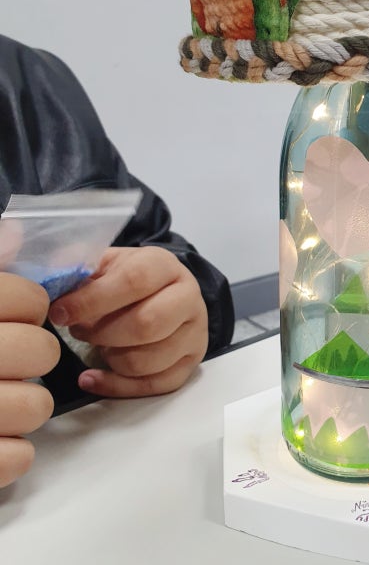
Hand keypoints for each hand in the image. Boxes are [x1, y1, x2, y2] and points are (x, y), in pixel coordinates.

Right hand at [0, 274, 58, 488]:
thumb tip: (17, 235)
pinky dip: (10, 452)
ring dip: (23, 405)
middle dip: (31, 355)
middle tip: (4, 360)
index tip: (9, 315)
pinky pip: (17, 457)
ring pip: (36, 406)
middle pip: (41, 352)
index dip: (26, 307)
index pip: (29, 300)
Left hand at [49, 247, 207, 398]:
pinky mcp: (191, 363)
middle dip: (102, 334)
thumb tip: (55, 283)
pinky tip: (93, 377)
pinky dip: (117, 386)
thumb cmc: (129, 282)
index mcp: (166, 266)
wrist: (166, 293)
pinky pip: (154, 385)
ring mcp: (195, 333)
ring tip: (98, 346)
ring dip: (111, 359)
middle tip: (80, 331)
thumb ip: (83, 271)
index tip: (61, 312)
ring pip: (148, 360)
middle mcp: (189, 298)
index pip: (135, 281)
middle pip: (147, 324)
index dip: (93, 300)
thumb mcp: (109, 264)